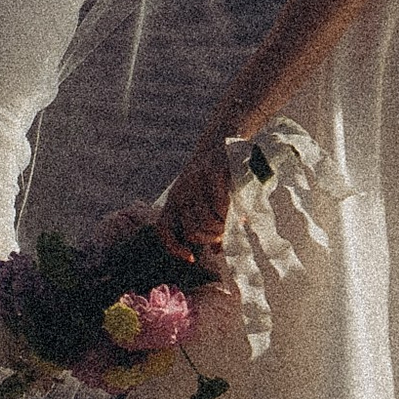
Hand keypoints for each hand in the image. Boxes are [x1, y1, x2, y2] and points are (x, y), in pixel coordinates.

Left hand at [154, 136, 234, 268]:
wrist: (221, 140)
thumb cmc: (215, 178)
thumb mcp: (206, 201)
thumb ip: (208, 224)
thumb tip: (217, 252)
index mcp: (176, 200)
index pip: (164, 230)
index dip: (174, 248)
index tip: (191, 258)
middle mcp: (181, 192)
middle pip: (191, 231)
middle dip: (209, 237)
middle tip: (221, 233)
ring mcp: (194, 183)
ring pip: (205, 221)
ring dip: (220, 226)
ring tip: (228, 220)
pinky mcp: (211, 173)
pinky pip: (219, 204)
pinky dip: (228, 211)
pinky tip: (234, 208)